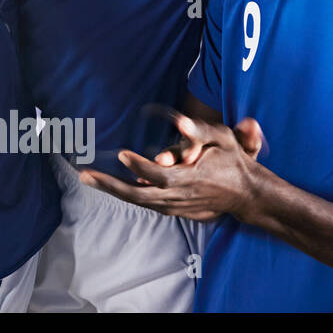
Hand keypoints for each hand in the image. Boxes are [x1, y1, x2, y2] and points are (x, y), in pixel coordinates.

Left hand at [78, 113, 263, 221]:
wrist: (247, 195)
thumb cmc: (233, 161)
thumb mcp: (224, 139)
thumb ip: (202, 131)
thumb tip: (181, 122)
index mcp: (191, 179)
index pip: (161, 175)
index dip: (140, 166)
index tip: (121, 153)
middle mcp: (179, 197)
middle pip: (140, 194)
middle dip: (111, 185)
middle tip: (85, 174)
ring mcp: (175, 206)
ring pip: (138, 200)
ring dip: (112, 189)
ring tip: (88, 177)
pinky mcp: (173, 210)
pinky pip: (144, 202)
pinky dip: (126, 193)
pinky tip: (106, 183)